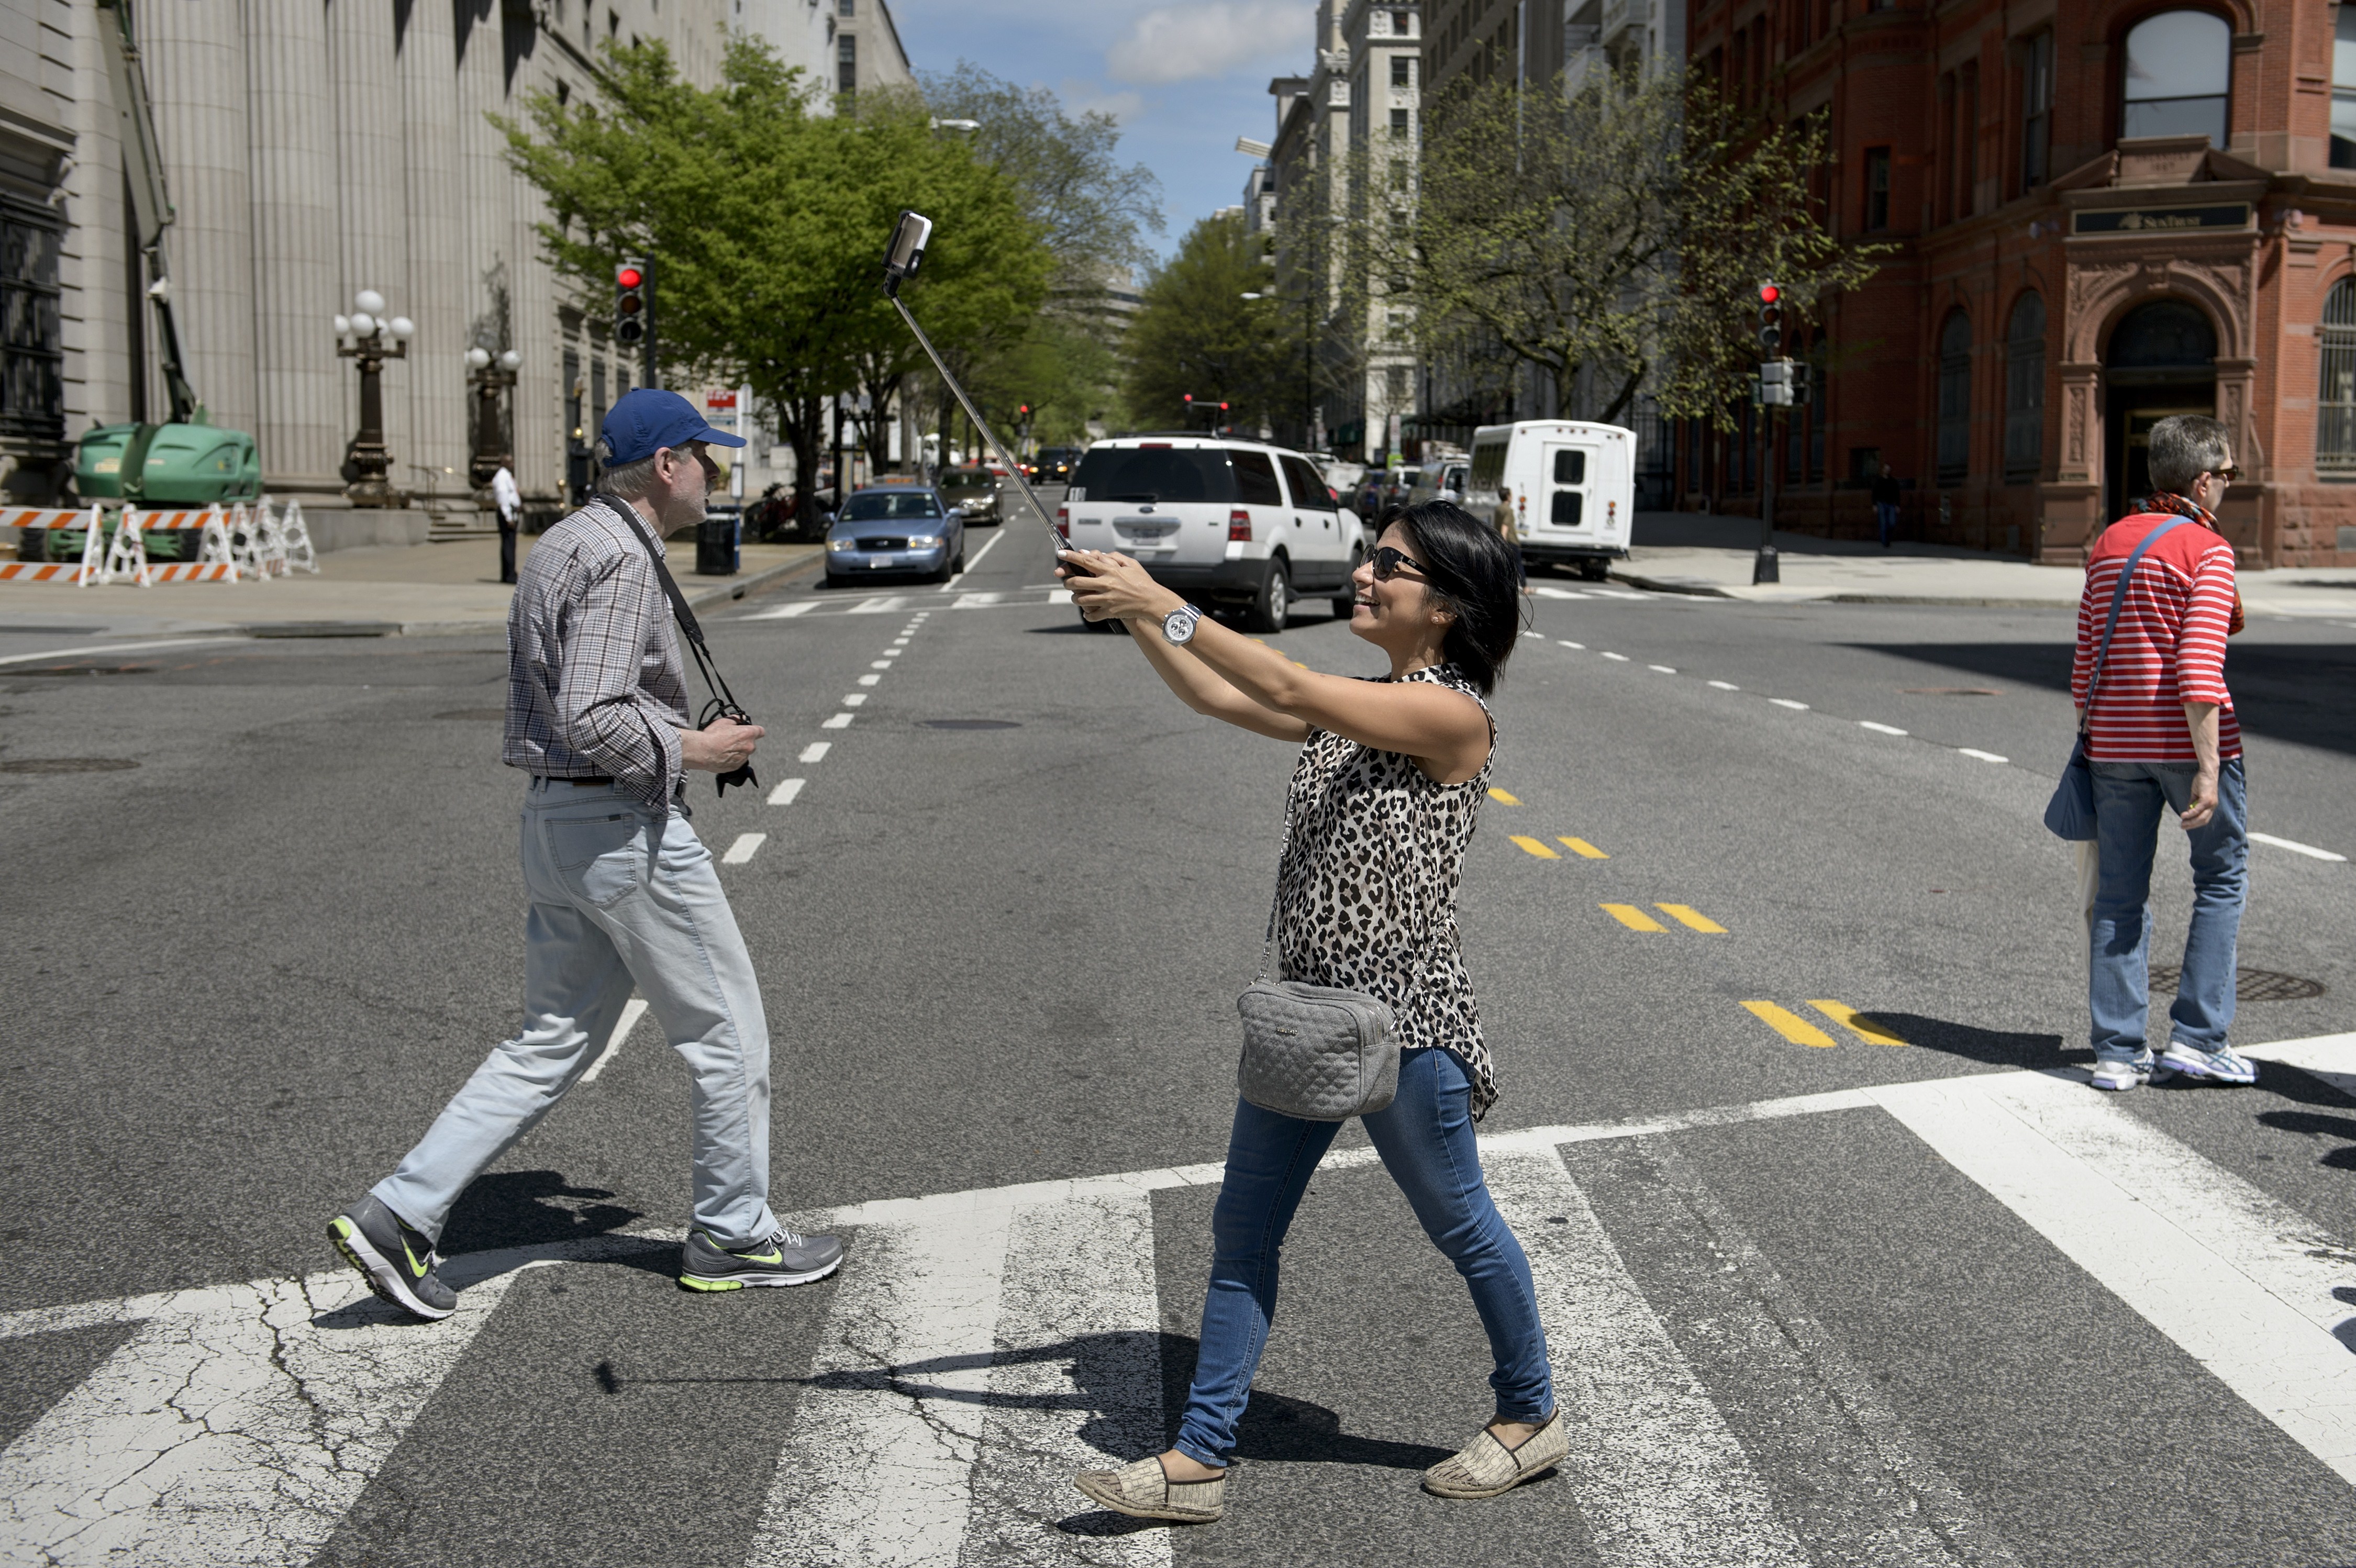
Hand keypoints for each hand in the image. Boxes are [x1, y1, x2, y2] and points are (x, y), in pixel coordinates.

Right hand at [680, 716, 763, 772]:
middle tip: (731, 739)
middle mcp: (749, 747)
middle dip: (744, 741)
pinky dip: (732, 759)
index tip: (751, 731)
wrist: (702, 752)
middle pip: (751, 743)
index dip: (755, 730)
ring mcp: (743, 758)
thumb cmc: (712, 736)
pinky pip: (737, 762)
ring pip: (744, 753)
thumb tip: (740, 718)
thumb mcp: (723, 722)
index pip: (760, 731)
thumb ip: (735, 719)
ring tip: (724, 748)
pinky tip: (722, 755)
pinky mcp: (736, 767)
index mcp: (748, 734)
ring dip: (738, 751)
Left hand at [1059, 549, 1182, 623]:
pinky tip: (1088, 611)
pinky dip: (1087, 614)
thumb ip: (1112, 557)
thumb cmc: (1142, 581)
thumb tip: (1093, 554)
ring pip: (1080, 599)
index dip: (1071, 557)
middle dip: (1068, 582)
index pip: (1086, 561)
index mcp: (1111, 570)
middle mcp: (1106, 584)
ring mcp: (1107, 599)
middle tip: (1067, 582)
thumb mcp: (1130, 564)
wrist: (1152, 601)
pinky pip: (1091, 615)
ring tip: (1078, 597)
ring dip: (1075, 598)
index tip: (1060, 553)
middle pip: (1077, 582)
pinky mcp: (1109, 611)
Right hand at [2180, 770, 2217, 830]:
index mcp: (2211, 805)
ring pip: (2201, 817)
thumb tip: (2188, 811)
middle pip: (2203, 821)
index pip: (2204, 819)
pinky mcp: (2207, 800)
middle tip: (2182, 826)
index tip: (2186, 825)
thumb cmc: (2202, 781)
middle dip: (2192, 825)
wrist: (2208, 772)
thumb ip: (2193, 803)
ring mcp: (2211, 803)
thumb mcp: (2196, 794)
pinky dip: (2190, 814)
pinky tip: (2183, 816)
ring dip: (2191, 822)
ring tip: (2182, 823)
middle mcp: (2213, 806)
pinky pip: (2197, 810)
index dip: (2195, 824)